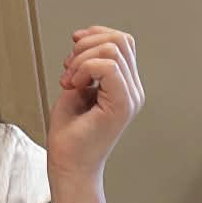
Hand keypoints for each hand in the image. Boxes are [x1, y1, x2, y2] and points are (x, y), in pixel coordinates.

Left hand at [47, 25, 144, 179]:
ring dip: (82, 58)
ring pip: (113, 48)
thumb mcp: (76, 86)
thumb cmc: (70, 136)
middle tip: (69, 69)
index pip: (121, 42)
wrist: (69, 165)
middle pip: (121, 40)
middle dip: (86, 45)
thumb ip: (86, 63)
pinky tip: (74, 85)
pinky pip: (107, 65)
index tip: (72, 58)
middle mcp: (132, 91)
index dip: (93, 37)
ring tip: (70, 80)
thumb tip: (86, 38)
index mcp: (124, 87)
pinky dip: (84, 68)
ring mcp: (130, 98)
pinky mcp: (122, 105)